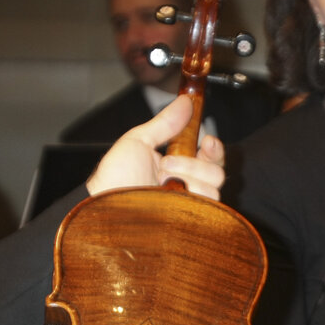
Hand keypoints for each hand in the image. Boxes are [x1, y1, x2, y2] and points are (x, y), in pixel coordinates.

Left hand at [87, 95, 224, 199]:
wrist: (106, 207)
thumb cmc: (114, 179)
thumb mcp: (138, 141)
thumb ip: (165, 122)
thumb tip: (185, 102)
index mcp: (177, 168)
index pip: (209, 158)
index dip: (213, 148)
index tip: (207, 140)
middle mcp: (186, 188)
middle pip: (217, 172)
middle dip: (195, 163)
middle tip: (168, 162)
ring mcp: (189, 207)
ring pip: (213, 187)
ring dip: (185, 178)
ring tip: (159, 182)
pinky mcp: (191, 222)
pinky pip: (207, 205)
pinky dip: (188, 196)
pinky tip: (168, 198)